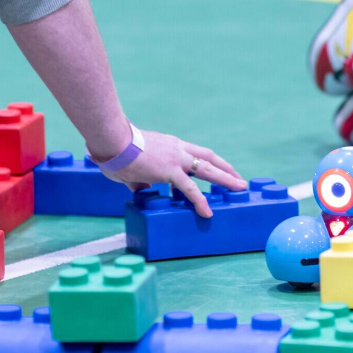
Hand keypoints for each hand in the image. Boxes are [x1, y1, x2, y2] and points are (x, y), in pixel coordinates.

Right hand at [93, 130, 244, 217]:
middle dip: (225, 168)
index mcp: (169, 145)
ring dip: (225, 178)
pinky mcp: (169, 170)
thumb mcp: (132, 165)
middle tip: (238, 178)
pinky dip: (200, 200)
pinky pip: (189, 188)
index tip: (216, 170)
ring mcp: (175, 159)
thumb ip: (140, 177)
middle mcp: (177, 148)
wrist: (113, 141)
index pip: (193, 153)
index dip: (206, 162)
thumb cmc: (116, 151)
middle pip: (208, 157)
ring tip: (239, 188)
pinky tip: (207, 212)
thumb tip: (142, 188)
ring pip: (207, 169)